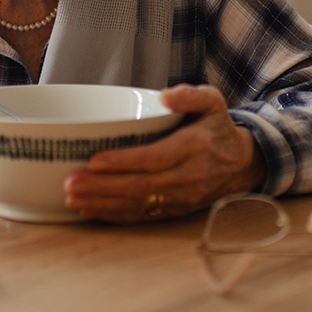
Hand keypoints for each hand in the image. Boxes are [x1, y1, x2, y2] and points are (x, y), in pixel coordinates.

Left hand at [62, 84, 264, 222]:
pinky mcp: (175, 211)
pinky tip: (90, 211)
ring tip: (72, 198)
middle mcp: (188, 177)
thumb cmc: (217, 128)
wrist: (241, 164)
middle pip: (140, 186)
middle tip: (70, 184)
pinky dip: (114, 216)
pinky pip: (142, 216)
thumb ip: (190, 95)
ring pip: (137, 205)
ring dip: (102, 204)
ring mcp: (181, 198)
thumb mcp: (213, 101)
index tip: (94, 160)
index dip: (123, 162)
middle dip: (102, 187)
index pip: (154, 157)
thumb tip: (165, 95)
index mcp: (194, 147)